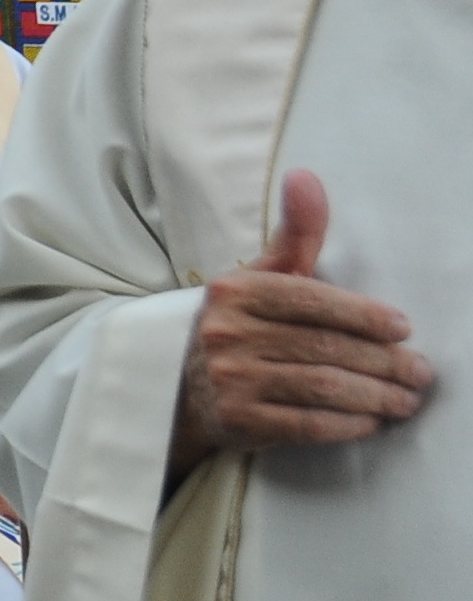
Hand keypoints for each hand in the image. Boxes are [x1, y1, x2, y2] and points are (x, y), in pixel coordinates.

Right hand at [174, 171, 434, 471]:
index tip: (403, 328)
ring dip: (376, 396)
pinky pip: (306, 424)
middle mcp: (226, 333)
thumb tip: (305, 176)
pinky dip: (346, 424)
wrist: (181, 387)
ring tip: (406, 400)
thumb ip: (296, 235)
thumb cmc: (241, 324)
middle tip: (419, 372)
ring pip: (322, 385)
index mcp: (236, 292)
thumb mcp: (262, 277)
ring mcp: (228, 379)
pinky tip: (370, 421)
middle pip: (325, 347)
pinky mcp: (235, 421)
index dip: (363, 315)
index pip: (311, 300)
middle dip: (384, 362)